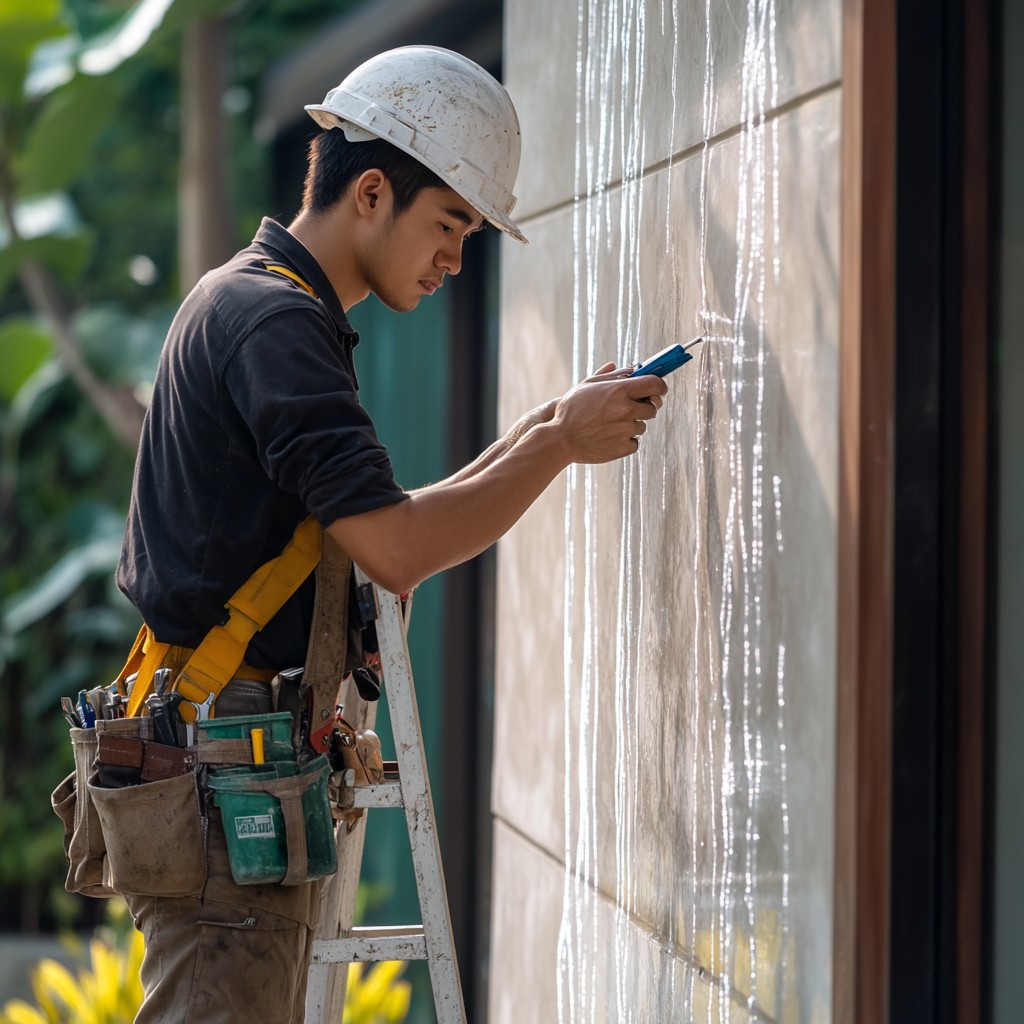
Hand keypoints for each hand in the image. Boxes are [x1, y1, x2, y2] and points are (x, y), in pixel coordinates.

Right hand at [550, 366, 667, 463]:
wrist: (560, 440)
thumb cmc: (571, 410)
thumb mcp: (587, 386)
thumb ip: (610, 375)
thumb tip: (625, 367)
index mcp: (619, 390)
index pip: (655, 384)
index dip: (660, 386)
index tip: (658, 389)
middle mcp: (626, 410)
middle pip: (653, 407)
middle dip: (644, 407)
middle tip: (629, 408)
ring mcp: (626, 430)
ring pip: (642, 426)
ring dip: (631, 425)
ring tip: (609, 425)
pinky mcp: (623, 448)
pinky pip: (634, 442)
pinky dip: (625, 441)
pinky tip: (608, 437)